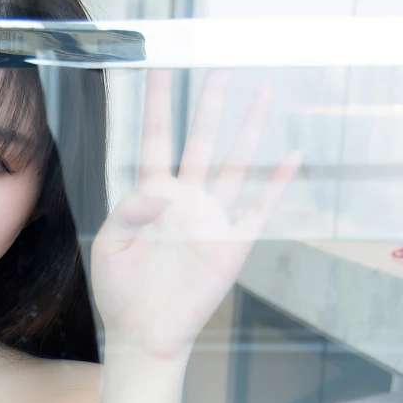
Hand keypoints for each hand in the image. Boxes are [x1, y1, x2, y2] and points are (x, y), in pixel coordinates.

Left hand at [90, 68, 300, 359]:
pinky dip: (278, 183)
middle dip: (210, 106)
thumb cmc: (121, 292)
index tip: (158, 68)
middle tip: (219, 68)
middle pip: (201, 142)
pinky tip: (293, 157)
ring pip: (236, 164)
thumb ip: (127, 212)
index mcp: (151, 197)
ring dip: (249, 131)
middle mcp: (186, 200)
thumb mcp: (110, 246)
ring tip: (262, 93)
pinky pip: (260, 208)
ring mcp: (212, 219)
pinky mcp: (232, 244)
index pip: (156, 141)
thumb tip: (156, 192)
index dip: (158, 106)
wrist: (145, 334)